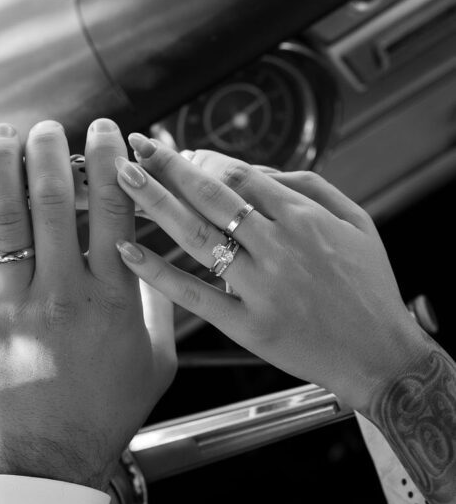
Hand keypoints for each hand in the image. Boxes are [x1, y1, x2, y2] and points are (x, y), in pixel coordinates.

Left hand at [0, 119, 175, 490]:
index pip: (115, 209)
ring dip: (4, 165)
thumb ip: (160, 302)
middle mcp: (65, 291)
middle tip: (50, 128)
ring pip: (7, 217)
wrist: (55, 457)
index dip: (110, 160)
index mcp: (115, 297)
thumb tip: (159, 251)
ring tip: (4, 134)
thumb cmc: (111, 410)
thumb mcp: (159, 359)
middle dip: (53, 151)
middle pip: (58, 200)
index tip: (105, 131)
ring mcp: (16, 304)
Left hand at [113, 137, 425, 414]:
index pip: (239, 174)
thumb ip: (310, 187)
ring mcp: (261, 287)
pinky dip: (159, 272)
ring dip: (155, 203)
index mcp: (304, 218)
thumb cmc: (369, 289)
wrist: (381, 355)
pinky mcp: (248, 325)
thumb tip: (257, 170)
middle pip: (211, 195)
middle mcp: (279, 247)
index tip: (174, 153)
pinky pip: (195, 294)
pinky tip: (128, 251)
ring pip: (197, 236)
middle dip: (168, 167)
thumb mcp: (357, 222)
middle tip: (135, 148)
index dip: (200, 160)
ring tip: (123, 179)